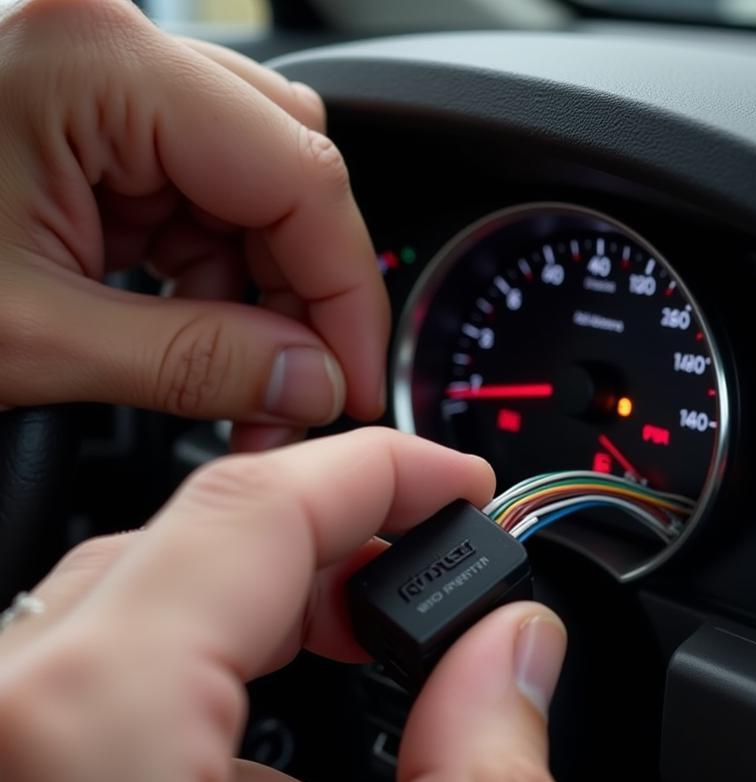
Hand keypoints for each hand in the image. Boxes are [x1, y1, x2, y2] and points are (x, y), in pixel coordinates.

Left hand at [0, 0, 388, 448]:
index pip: (300, 177)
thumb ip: (198, 361)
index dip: (346, 297)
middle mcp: (113, 51)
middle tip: (292, 388)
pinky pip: (206, 199)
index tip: (352, 386)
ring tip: (226, 372)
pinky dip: (218, 278)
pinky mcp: (98, 126)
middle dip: (306, 292)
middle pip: (291, 170)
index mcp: (98, 64)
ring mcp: (106, 84)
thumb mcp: (34, 338)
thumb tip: (314, 383)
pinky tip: (189, 331)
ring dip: (263, 291)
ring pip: (258, 189)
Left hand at [0, 428, 565, 781]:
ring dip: (277, 709)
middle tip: (431, 611)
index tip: (456, 486)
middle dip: (330, 580)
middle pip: (184, 567)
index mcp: (77, 765)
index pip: (249, 511)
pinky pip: (93, 755)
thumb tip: (512, 657)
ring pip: (141, 662)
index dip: (382, 472)